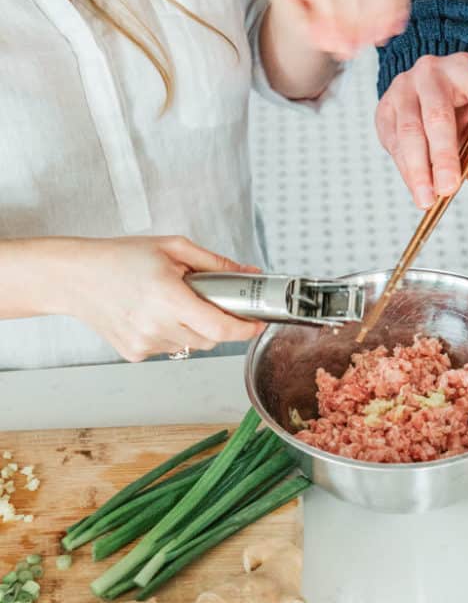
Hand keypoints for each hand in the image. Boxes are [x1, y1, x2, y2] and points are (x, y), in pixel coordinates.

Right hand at [62, 236, 263, 361]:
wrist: (76, 277)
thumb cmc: (120, 258)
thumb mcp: (173, 248)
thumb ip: (216, 264)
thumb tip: (249, 273)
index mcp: (169, 298)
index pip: (221, 328)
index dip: (245, 329)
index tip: (257, 322)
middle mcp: (157, 326)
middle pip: (210, 339)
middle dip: (217, 322)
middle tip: (205, 300)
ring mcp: (145, 344)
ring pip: (190, 345)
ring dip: (192, 328)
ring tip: (171, 303)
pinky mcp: (135, 353)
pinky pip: (169, 349)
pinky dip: (170, 334)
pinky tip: (152, 315)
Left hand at [266, 0, 409, 60]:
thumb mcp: (291, 15)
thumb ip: (310, 30)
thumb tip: (340, 45)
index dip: (336, 20)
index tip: (341, 46)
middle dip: (358, 21)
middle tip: (357, 47)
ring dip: (381, 14)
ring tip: (377, 40)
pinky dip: (396, 4)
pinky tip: (394, 27)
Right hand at [375, 53, 467, 208]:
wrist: (424, 84)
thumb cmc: (457, 104)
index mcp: (464, 68)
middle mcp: (432, 72)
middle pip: (438, 116)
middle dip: (444, 157)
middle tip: (448, 189)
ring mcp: (404, 88)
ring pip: (410, 132)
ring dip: (418, 171)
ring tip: (427, 199)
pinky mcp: (385, 107)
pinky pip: (394, 143)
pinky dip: (406, 169)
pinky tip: (416, 187)